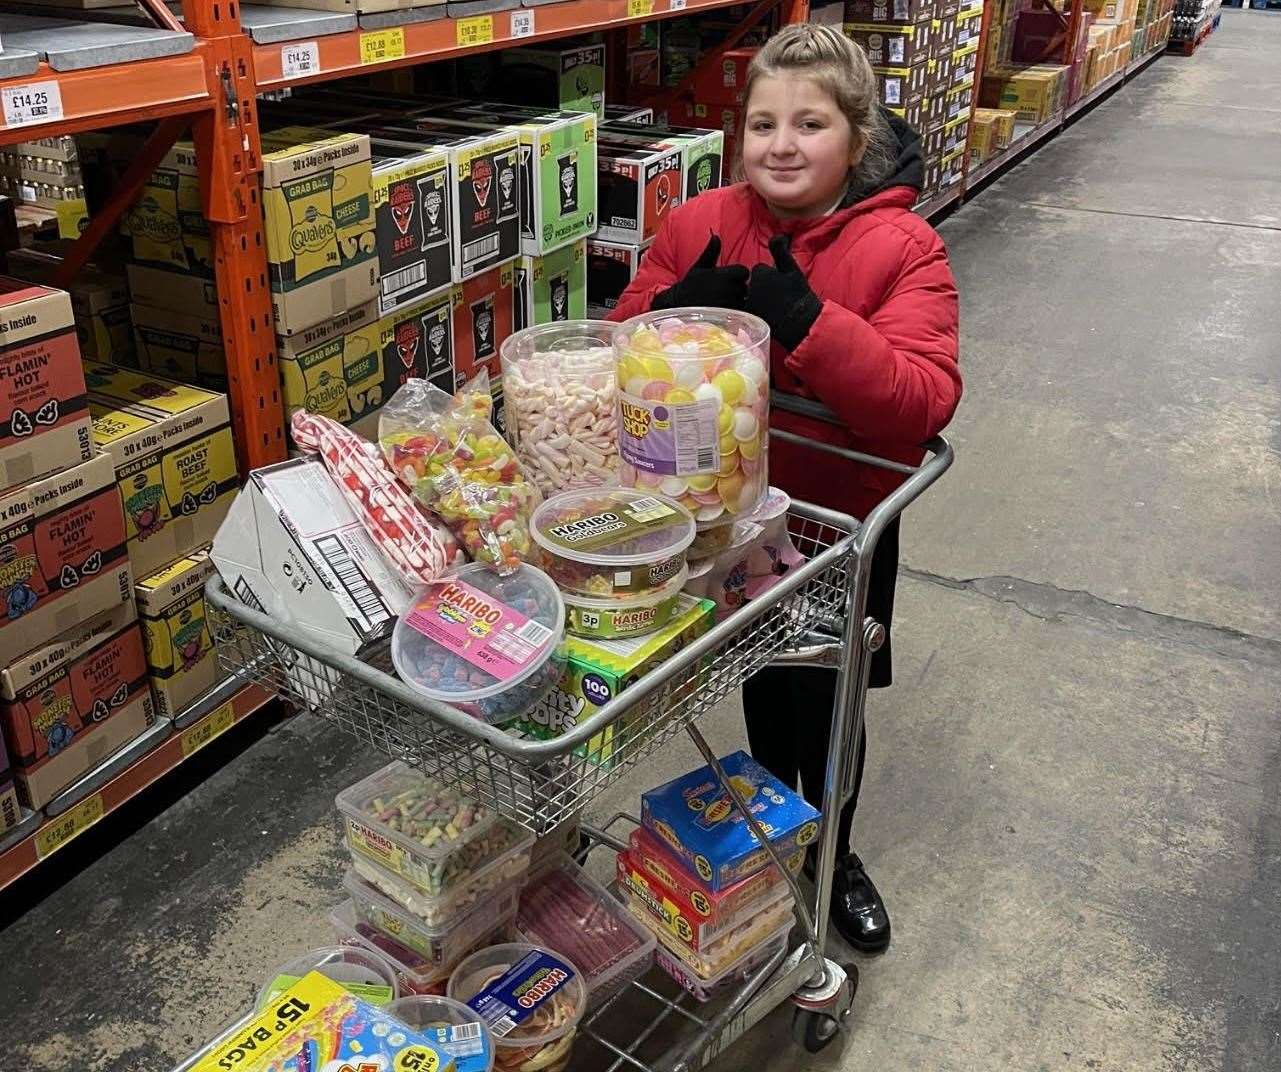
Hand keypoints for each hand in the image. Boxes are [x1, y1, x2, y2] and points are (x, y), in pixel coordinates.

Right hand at [652, 235, 748, 310]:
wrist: (679, 304)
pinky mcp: (725, 314)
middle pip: (745, 287)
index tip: (730, 279)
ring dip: (737, 299)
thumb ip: (711, 251)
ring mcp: (727, 303)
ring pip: (742, 299)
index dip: (739, 274)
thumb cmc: (690, 285)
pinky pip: (738, 310)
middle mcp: (727, 289)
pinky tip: (723, 308)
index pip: (744, 271)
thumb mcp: (700, 266)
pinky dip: (734, 309)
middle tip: (725, 291)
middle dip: (738, 288)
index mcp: (723, 274)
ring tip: (723, 299)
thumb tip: (715, 235)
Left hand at [746, 235, 823, 350]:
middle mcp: (750, 288)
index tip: (781, 286)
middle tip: (778, 297)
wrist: (800, 321)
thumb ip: (781, 252)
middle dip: (762, 289)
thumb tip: (777, 235)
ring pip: (750, 298)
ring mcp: (748, 304)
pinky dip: (754, 313)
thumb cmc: (798, 294)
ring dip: (758, 301)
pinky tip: (767, 316)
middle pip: (752, 285)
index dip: (770, 278)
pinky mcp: (748, 319)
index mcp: (760, 273)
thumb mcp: (791, 269)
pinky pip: (747, 312)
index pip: (759, 271)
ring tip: (774, 308)